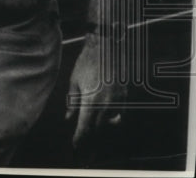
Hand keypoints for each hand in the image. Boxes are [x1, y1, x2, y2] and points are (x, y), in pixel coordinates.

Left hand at [65, 33, 127, 150]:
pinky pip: (119, 114)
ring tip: (92, 128)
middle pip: (98, 128)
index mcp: (91, 101)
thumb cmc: (87, 62)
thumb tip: (69, 118)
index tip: (76, 148)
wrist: (107, 48)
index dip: (80, 139)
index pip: (85, 127)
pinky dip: (112, 118)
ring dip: (100, 127)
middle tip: (82, 143)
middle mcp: (106, 104)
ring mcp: (118, 101)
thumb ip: (72, 102)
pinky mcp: (125, 97)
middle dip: (89, 136)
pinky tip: (107, 118)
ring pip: (109, 122)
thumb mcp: (74, 81)